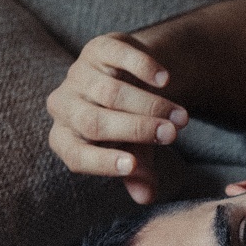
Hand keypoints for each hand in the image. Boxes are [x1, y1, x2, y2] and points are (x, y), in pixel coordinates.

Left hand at [47, 33, 190, 203]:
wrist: (137, 81)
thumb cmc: (130, 126)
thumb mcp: (135, 153)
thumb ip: (138, 176)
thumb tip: (145, 197)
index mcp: (65, 138)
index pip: (76, 155)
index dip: (102, 162)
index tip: (133, 166)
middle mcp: (63, 106)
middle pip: (94, 122)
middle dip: (136, 129)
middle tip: (172, 136)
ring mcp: (78, 74)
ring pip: (110, 93)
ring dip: (151, 105)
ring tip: (181, 117)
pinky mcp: (97, 48)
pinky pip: (117, 55)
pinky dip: (143, 67)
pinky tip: (166, 80)